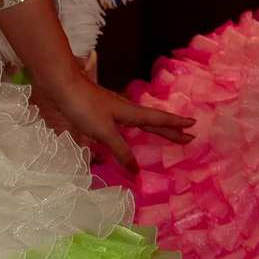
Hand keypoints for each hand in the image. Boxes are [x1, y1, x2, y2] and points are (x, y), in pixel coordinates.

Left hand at [30, 68, 191, 173]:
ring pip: (143, 122)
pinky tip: (132, 131)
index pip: (160, 120)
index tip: (194, 125)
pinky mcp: (105, 113)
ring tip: (168, 133)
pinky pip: (130, 124)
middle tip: (188, 137)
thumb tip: (136, 169)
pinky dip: (138, 129)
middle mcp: (128, 112)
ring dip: (158, 128)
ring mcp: (117, 112)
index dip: (176, 124)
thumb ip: (120, 150)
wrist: (64, 89)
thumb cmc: (85, 107)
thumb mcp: (104, 131)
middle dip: (172, 129)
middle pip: (156, 122)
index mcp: (133, 114)